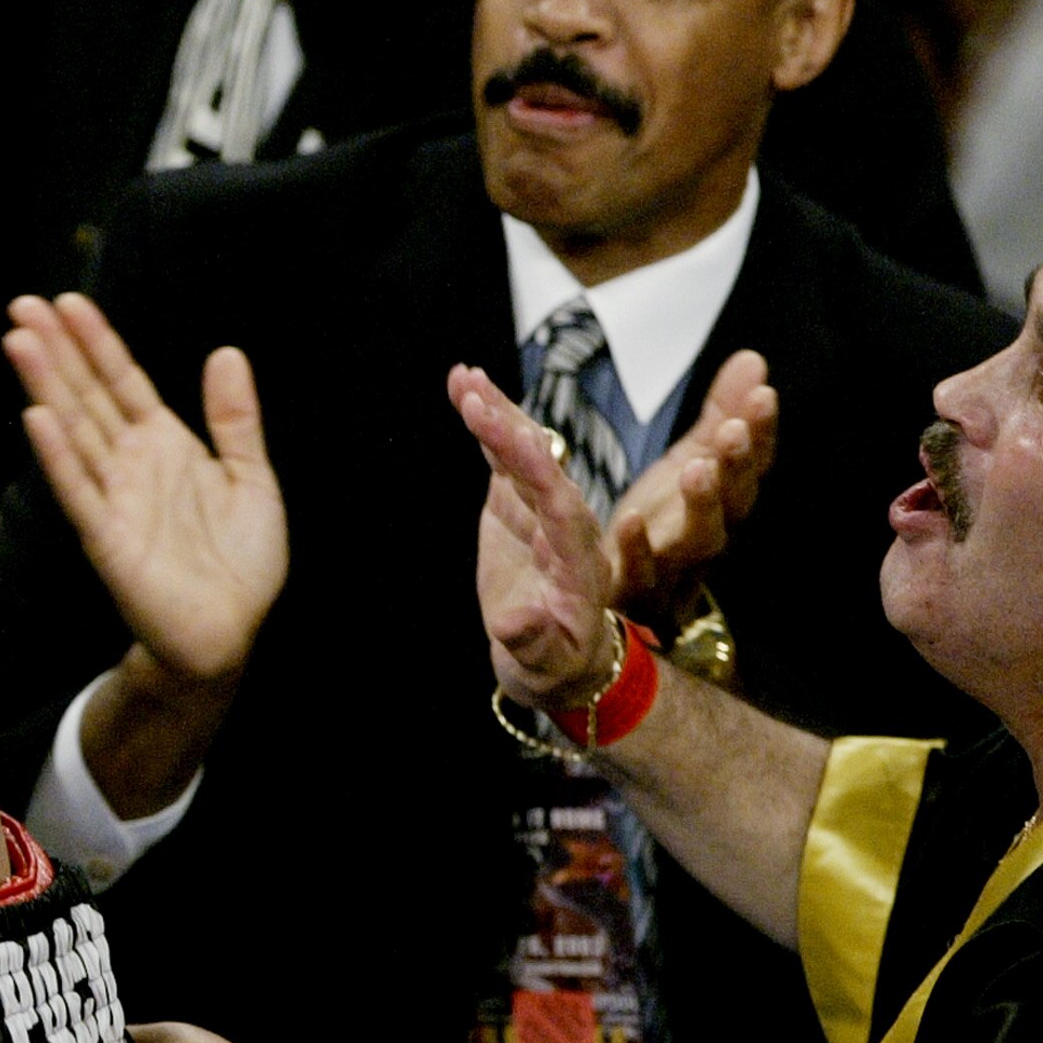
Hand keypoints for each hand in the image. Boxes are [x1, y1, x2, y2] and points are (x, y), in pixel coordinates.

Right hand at [8, 294, 285, 684]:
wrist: (233, 634)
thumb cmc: (241, 562)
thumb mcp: (253, 479)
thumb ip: (235, 419)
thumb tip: (227, 351)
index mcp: (164, 444)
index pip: (122, 380)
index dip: (96, 341)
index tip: (68, 300)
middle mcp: (131, 463)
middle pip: (86, 394)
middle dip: (56, 349)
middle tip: (22, 303)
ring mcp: (114, 497)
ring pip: (74, 429)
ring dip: (46, 385)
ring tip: (18, 341)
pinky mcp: (107, 538)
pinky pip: (79, 489)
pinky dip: (57, 454)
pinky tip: (36, 416)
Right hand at [450, 365, 615, 711]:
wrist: (562, 659)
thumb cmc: (557, 666)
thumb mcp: (546, 666)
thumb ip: (535, 642)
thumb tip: (514, 622)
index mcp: (578, 561)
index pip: (562, 507)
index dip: (539, 472)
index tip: (515, 440)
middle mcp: (566, 525)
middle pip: (541, 468)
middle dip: (509, 431)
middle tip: (474, 395)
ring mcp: (541, 509)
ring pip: (522, 452)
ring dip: (496, 413)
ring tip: (464, 376)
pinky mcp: (518, 503)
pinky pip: (503, 456)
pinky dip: (486, 422)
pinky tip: (463, 389)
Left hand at [607, 351, 775, 608]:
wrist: (617, 596)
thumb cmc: (659, 525)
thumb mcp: (687, 463)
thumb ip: (720, 415)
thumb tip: (754, 359)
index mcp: (721, 503)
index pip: (749, 466)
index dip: (759, 432)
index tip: (763, 393)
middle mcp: (707, 537)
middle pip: (733, 504)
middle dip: (737, 466)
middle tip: (734, 429)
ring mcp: (674, 568)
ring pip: (699, 542)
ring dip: (701, 506)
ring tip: (697, 468)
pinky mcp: (635, 593)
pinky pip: (640, 575)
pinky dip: (638, 549)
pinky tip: (632, 519)